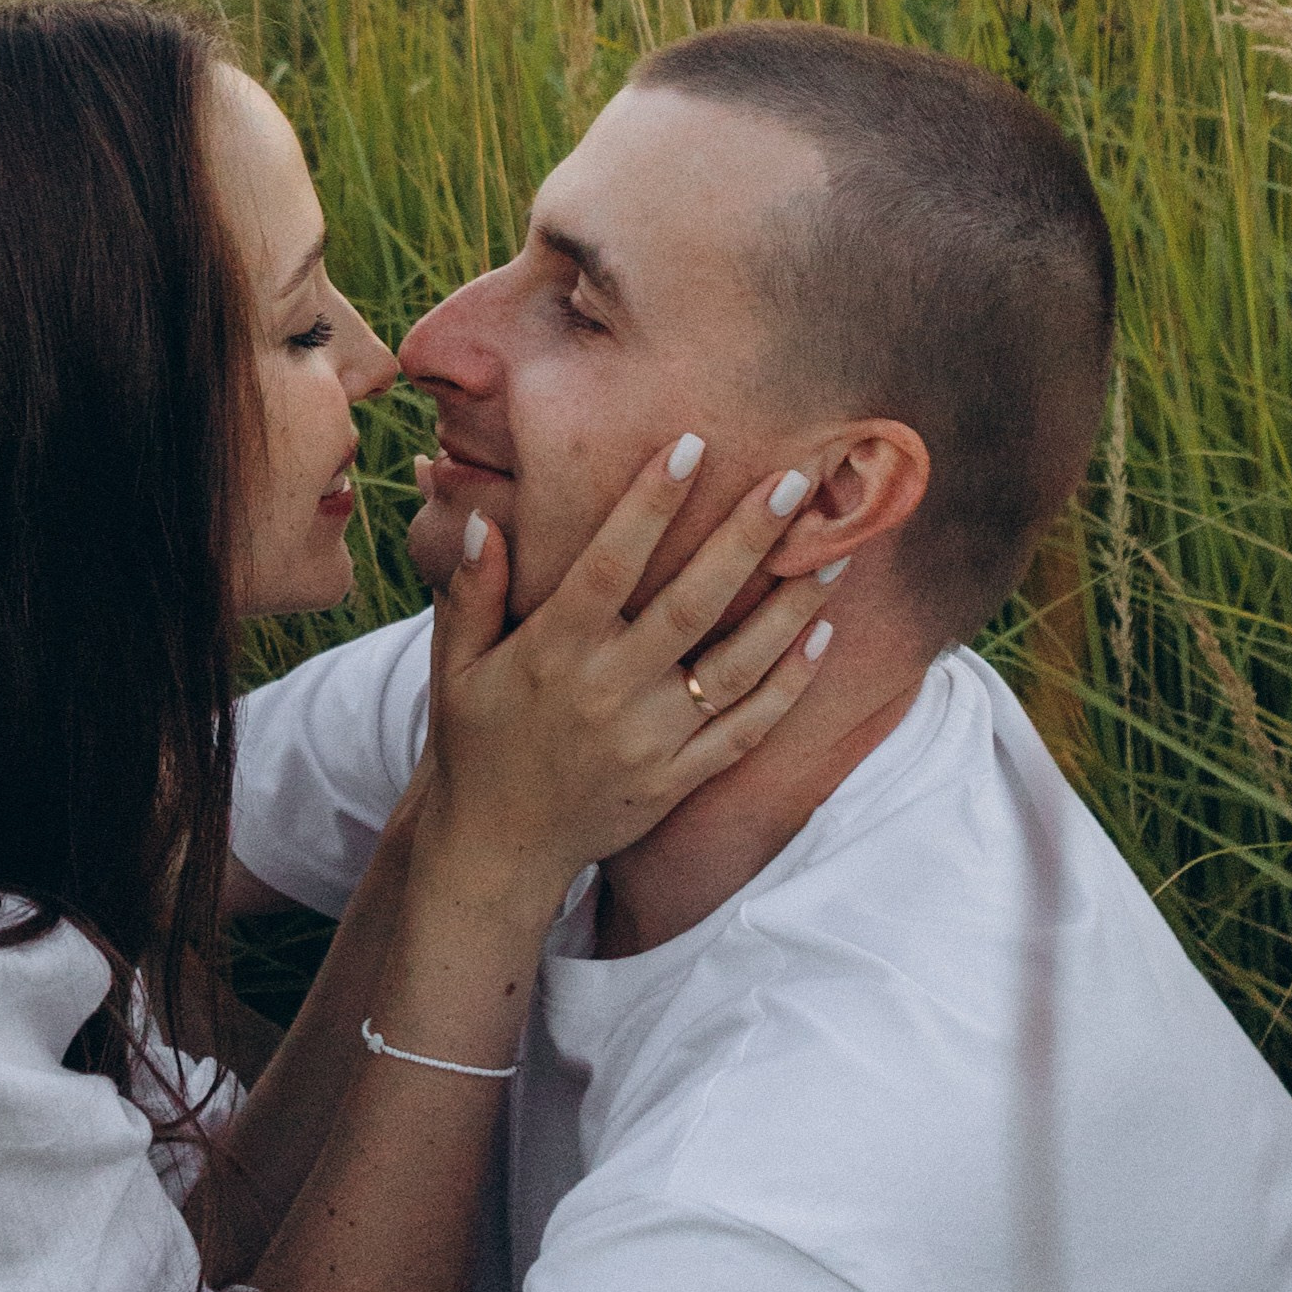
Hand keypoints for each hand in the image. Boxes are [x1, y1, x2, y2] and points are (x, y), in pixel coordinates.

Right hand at [410, 437, 831, 927]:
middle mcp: (608, 692)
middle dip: (745, 538)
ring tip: (835, 552)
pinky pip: (745, 729)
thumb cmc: (475, 738)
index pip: (609, 564)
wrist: (494, 846)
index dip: (650, 504)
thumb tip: (481, 515)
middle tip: (795, 480)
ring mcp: (650, 740)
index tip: (692, 445)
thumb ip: (471, 589)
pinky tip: (821, 637)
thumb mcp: (455, 662)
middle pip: (691, 603)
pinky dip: (788, 686)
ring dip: (790, 608)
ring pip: (736, 666)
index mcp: (553, 652)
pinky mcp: (678, 779)